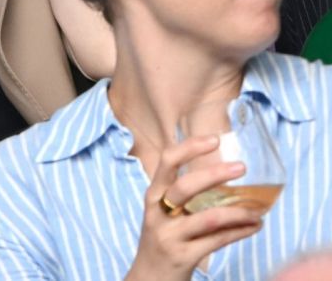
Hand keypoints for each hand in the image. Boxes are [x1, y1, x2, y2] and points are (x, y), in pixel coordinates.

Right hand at [125, 135, 262, 280]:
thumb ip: (184, 197)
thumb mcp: (164, 214)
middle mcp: (157, 213)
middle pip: (184, 187)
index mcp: (153, 196)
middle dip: (214, 174)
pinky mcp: (183, 257)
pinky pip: (217, 241)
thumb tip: (223, 176)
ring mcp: (169, 236)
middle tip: (241, 167)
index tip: (214, 139)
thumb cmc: (162, 240)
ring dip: (237, 212)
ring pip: (207, 218)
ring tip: (257, 210)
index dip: (189, 147)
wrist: (148, 279)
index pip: (166, 162)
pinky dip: (240, 232)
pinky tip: (255, 226)